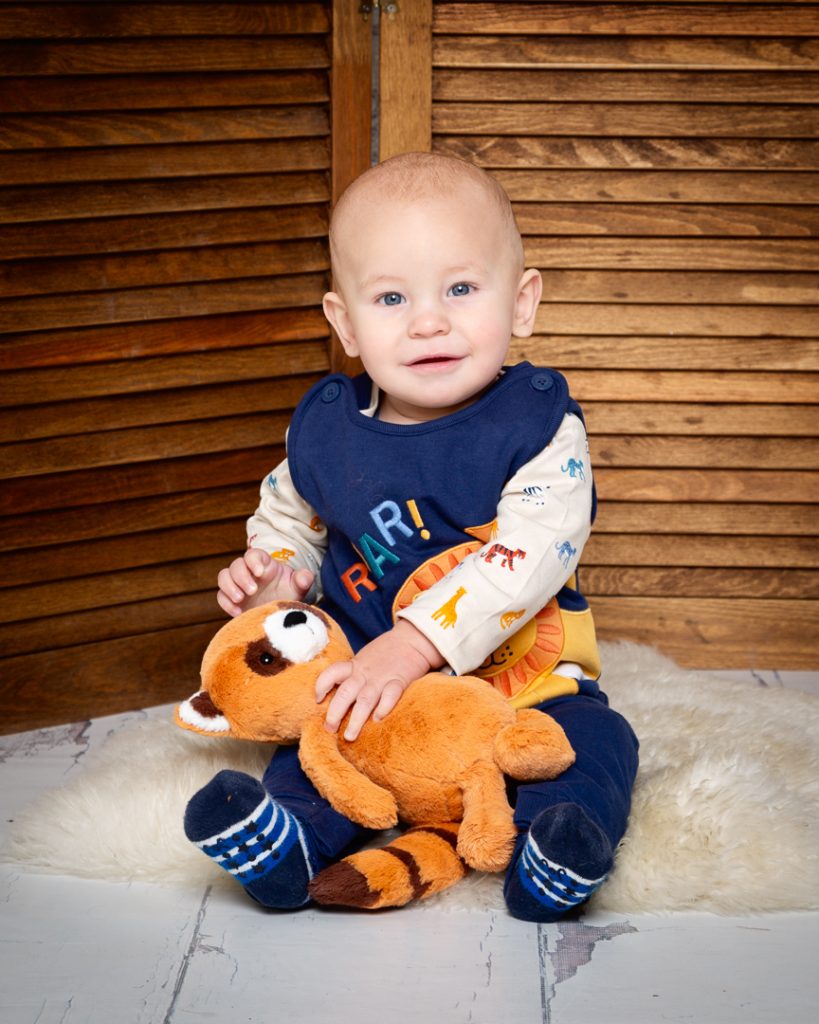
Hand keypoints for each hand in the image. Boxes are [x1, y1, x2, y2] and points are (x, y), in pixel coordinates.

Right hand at [216, 549, 313, 616]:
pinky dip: (225, 603)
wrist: (279, 611)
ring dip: (229, 587)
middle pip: (236, 565)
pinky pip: (220, 596)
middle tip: (252, 591)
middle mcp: (248, 572)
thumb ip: (303, 580)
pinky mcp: (231, 599)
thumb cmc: (288, 593)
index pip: (253, 555)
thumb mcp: (298, 587)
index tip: (260, 573)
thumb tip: (305, 577)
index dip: (253, 561)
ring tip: (240, 599)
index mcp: (264, 564)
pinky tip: (237, 612)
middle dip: (241, 577)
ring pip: (223, 576)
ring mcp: (238, 585)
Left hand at [316, 620, 443, 740]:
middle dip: (335, 713)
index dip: (321, 686)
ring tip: (350, 736)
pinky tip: (378, 719)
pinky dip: (384, 707)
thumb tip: (338, 695)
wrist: (411, 640)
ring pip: (365, 700)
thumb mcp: (364, 659)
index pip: (332, 673)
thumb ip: (353, 674)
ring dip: (356, 719)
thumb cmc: (387, 653)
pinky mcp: (400, 681)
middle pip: (345, 693)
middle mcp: (365, 674)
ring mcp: (382, 678)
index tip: (318, 700)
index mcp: (355, 666)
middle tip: (330, 729)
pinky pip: (391, 694)